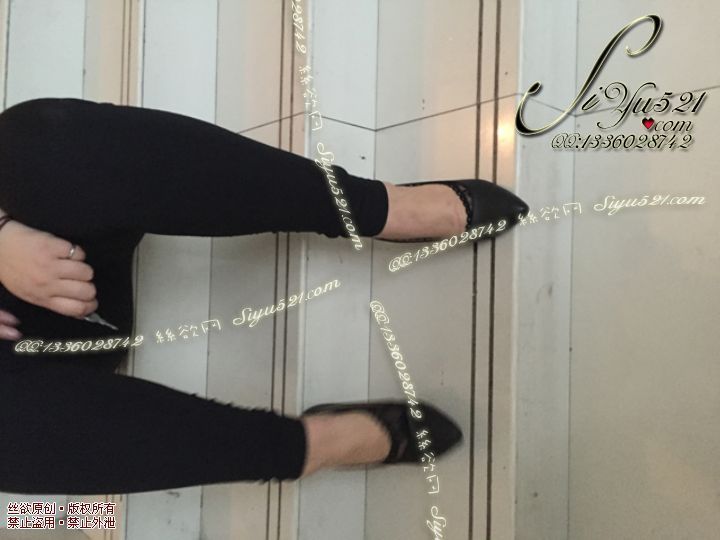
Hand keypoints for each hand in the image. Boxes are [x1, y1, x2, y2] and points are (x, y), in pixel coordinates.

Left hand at [0, 220, 97, 337]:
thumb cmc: (13, 270)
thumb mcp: (28, 293)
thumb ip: (51, 300)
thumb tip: (79, 307)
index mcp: (42, 298)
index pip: (76, 309)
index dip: (90, 306)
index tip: (92, 301)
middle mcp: (47, 284)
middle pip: (86, 291)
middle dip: (89, 286)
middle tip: (82, 281)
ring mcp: (50, 265)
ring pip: (86, 272)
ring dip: (84, 267)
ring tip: (74, 265)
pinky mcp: (53, 247)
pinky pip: (79, 253)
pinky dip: (77, 252)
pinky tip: (66, 252)